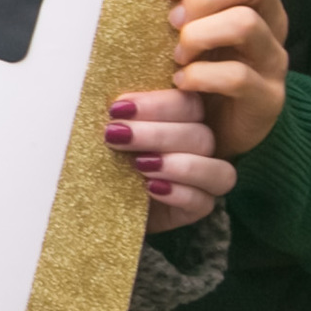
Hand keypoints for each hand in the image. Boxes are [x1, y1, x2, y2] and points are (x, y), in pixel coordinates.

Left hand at [101, 87, 234, 231]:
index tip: (117, 109)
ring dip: (178, 164)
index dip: (157, 104)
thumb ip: (119, 116)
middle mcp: (197, 145)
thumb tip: (114, 102)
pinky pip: (204, 202)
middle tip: (115, 136)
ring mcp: (202, 179)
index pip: (188, 102)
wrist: (93, 200)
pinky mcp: (195, 208)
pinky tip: (151, 188)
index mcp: (180, 117)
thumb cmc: (100, 157)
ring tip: (140, 164)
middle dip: (156, 134)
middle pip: (201, 134)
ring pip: (216, 169)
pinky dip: (180, 193)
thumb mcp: (106, 133)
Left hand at [163, 0, 288, 156]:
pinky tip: (181, 82)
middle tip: (173, 21)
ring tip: (176, 55)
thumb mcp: (184, 31)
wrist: (220, 133)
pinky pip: (237, 75)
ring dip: (198, 35)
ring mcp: (272, 59)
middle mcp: (270, 21)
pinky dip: (200, 76)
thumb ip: (177, 3)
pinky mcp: (267, 97)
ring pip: (245, 22)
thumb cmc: (194, 71)